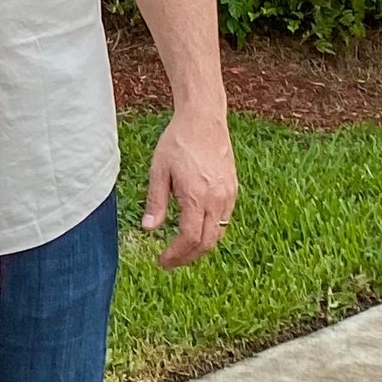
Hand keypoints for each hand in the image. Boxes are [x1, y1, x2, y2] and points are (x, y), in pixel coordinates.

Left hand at [141, 111, 235, 269]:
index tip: (161, 261)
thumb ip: (156, 202)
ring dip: (200, 247)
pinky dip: (211, 231)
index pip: (189, 238)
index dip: (175, 255)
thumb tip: (148, 229)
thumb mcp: (159, 170)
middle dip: (188, 257)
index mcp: (196, 196)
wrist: (203, 119)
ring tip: (181, 249)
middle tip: (170, 262)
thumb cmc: (178, 141)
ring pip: (219, 233)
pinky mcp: (233, 189)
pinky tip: (196, 229)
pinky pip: (225, 219)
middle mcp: (217, 199)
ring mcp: (229, 195)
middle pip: (207, 243)